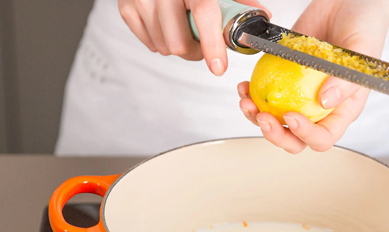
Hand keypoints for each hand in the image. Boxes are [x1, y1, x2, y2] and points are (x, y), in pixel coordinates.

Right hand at [119, 0, 270, 75]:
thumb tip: (261, 15)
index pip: (203, 13)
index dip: (212, 45)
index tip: (218, 67)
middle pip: (179, 43)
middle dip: (194, 51)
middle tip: (200, 42)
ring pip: (163, 47)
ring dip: (178, 46)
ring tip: (182, 29)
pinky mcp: (126, 7)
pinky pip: (148, 43)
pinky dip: (160, 41)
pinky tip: (166, 26)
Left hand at [238, 0, 388, 152]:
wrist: (348, 1)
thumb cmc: (365, 25)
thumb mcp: (362, 50)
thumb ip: (346, 79)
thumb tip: (324, 101)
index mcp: (342, 109)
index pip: (323, 137)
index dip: (304, 135)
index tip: (290, 116)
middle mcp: (318, 107)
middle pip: (294, 138)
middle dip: (274, 134)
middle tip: (262, 117)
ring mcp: (299, 94)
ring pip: (274, 121)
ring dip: (256, 117)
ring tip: (246, 101)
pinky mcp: (283, 78)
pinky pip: (264, 95)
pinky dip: (251, 94)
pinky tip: (244, 86)